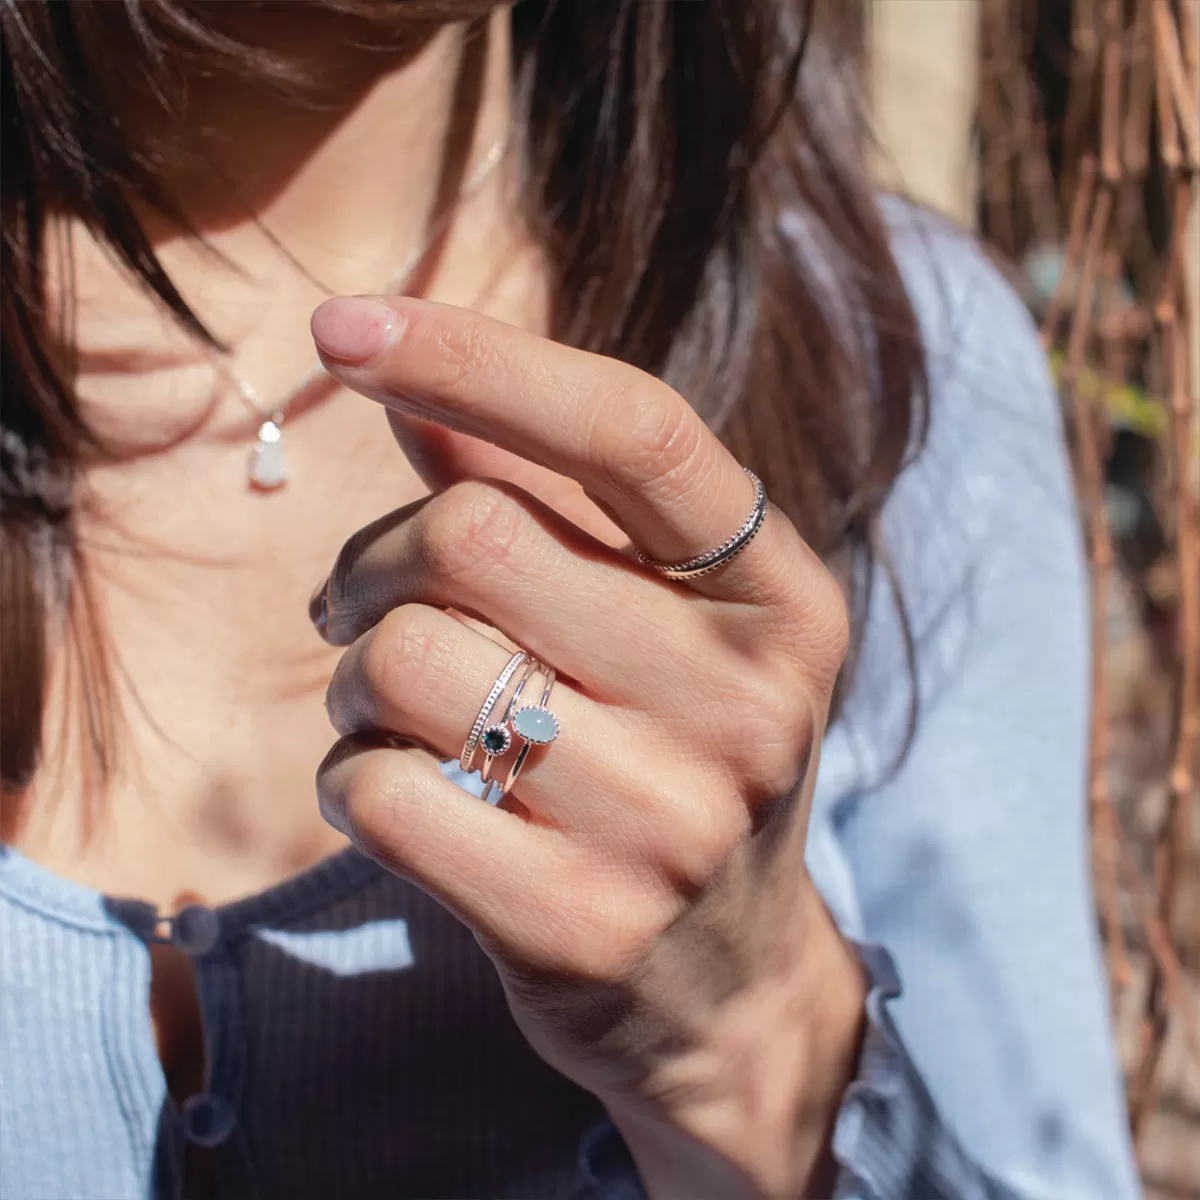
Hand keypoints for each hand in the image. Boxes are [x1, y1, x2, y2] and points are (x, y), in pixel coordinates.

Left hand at [311, 296, 865, 1197]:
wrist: (733, 985)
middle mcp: (746, 700)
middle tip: (362, 604)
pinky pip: (380, 792)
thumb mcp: (657, 623)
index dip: (481, 359)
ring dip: (354, 674)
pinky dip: (348, 775)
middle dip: (376, 561)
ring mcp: (671, 822)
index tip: (347, 323)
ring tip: (386, 709)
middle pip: (476, 537)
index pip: (635, 431)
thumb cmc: (679, 760)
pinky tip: (394, 793)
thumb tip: (417, 384)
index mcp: (778, 597)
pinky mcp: (577, 924)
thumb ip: (548, 497)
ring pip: (407, 661)